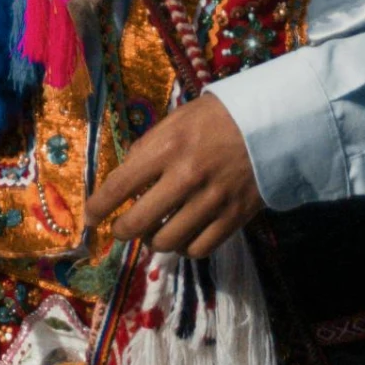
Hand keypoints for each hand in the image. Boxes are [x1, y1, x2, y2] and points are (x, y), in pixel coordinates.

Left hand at [83, 93, 262, 258]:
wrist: (274, 122)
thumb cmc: (220, 116)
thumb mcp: (178, 119)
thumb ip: (150, 146)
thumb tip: (127, 176)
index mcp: (168, 147)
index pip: (119, 185)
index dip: (98, 206)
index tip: (90, 217)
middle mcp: (185, 177)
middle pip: (137, 223)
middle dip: (121, 230)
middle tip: (120, 229)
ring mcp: (211, 201)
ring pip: (166, 242)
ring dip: (153, 241)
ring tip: (154, 232)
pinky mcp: (233, 218)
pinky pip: (198, 249)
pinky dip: (185, 248)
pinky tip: (183, 236)